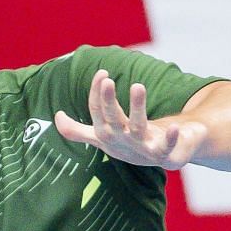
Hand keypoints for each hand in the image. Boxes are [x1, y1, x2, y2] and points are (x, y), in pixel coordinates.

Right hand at [53, 70, 207, 169]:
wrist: (165, 157)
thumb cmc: (132, 143)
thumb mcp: (103, 137)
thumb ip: (79, 131)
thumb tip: (57, 118)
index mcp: (107, 135)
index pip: (97, 113)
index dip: (98, 94)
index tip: (103, 73)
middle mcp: (123, 142)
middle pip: (113, 120)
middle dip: (108, 101)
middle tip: (107, 80)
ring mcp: (143, 149)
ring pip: (137, 127)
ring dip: (137, 108)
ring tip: (138, 86)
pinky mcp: (164, 153)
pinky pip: (167, 147)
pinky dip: (170, 139)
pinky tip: (174, 127)